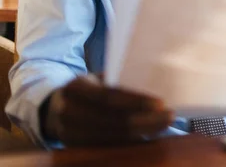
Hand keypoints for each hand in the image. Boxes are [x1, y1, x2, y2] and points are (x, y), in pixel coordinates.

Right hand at [42, 75, 174, 145]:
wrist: (54, 108)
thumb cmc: (87, 88)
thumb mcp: (96, 78)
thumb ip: (117, 80)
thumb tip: (155, 81)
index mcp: (75, 88)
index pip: (110, 97)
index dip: (136, 102)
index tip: (161, 103)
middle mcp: (69, 111)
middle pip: (114, 120)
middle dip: (147, 120)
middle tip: (170, 116)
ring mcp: (70, 133)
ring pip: (114, 136)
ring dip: (143, 132)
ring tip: (164, 125)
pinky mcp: (76, 147)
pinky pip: (109, 146)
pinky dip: (132, 141)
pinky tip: (149, 135)